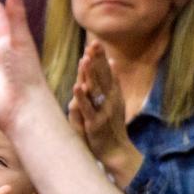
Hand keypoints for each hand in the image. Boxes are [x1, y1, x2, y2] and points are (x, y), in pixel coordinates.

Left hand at [68, 41, 142, 185]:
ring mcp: (103, 112)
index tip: (95, 42)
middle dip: (97, 60)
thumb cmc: (112, 126)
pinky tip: (77, 86)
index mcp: (113, 94)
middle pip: (102, 76)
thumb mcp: (114, 102)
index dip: (101, 58)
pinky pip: (87, 109)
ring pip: (95, 90)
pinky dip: (82, 98)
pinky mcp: (95, 124)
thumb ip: (112, 83)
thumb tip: (112, 62)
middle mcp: (110, 100)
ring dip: (91, 74)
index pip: (106, 72)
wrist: (117, 151)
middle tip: (93, 43)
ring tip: (85, 59)